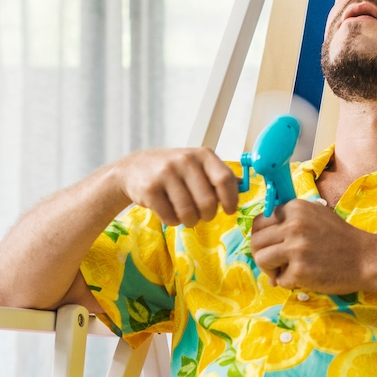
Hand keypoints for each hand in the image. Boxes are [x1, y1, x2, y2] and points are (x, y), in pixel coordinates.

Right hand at [109, 148, 239, 226]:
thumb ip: (218, 176)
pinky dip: (172, 221)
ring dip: (189, 220)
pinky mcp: (150, 189)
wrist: (133, 169)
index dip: (231, 200)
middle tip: (201, 214)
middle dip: (207, 215)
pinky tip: (168, 211)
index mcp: (202, 155)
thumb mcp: (197, 165)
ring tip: (184, 213)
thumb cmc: (172, 170)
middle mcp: (185, 161)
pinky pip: (170, 218)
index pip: (225, 180)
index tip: (229, 210)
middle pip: (208, 203)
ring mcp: (166, 174)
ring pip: (189, 213)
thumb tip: (243, 187)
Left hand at [250, 199, 374, 292]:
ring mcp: (296, 248)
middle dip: (262, 254)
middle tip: (274, 264)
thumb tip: (263, 233)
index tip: (271, 246)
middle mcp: (293, 225)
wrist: (366, 259)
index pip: (260, 221)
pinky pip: (278, 279)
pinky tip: (302, 279)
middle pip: (256, 240)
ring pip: (261, 258)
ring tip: (283, 272)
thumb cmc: (341, 238)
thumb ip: (291, 218)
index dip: (262, 237)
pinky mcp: (299, 270)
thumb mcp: (316, 214)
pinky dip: (287, 282)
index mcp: (296, 208)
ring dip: (269, 269)